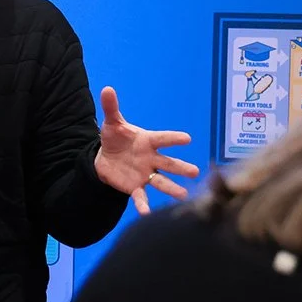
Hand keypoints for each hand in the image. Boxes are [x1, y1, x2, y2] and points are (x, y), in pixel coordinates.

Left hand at [93, 86, 199, 214]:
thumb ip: (111, 108)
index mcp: (148, 141)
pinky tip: (146, 213)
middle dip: (180, 167)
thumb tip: (107, 89)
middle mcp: (151, 158)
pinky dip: (143, 204)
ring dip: (171, 188)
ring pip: (161, 181)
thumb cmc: (116, 138)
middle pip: (168, 163)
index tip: (187, 138)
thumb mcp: (112, 123)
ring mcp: (145, 174)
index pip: (162, 139)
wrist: (107, 158)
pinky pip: (140, 196)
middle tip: (194, 172)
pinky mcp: (135, 186)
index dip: (173, 138)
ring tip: (183, 196)